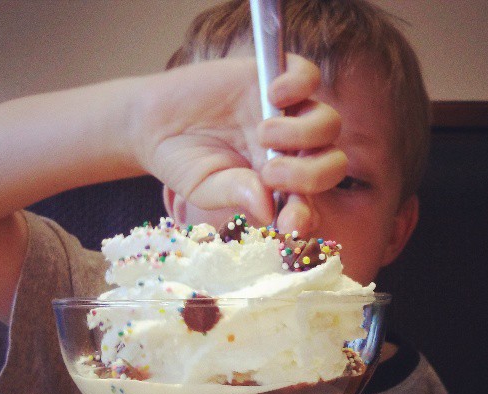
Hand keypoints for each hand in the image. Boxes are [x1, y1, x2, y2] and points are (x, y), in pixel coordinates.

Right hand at [132, 54, 346, 225]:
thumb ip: (236, 195)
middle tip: (269, 173)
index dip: (307, 215)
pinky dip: (299, 84)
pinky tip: (272, 93)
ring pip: (328, 123)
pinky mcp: (274, 77)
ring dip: (302, 133)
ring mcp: (286, 114)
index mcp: (279, 186)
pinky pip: (309, 75)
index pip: (310, 203)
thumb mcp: (205, 188)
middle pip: (332, 163)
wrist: (154, 123)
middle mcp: (290, 152)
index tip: (288, 222)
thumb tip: (267, 208)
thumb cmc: (183, 162)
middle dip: (308, 175)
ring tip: (261, 133)